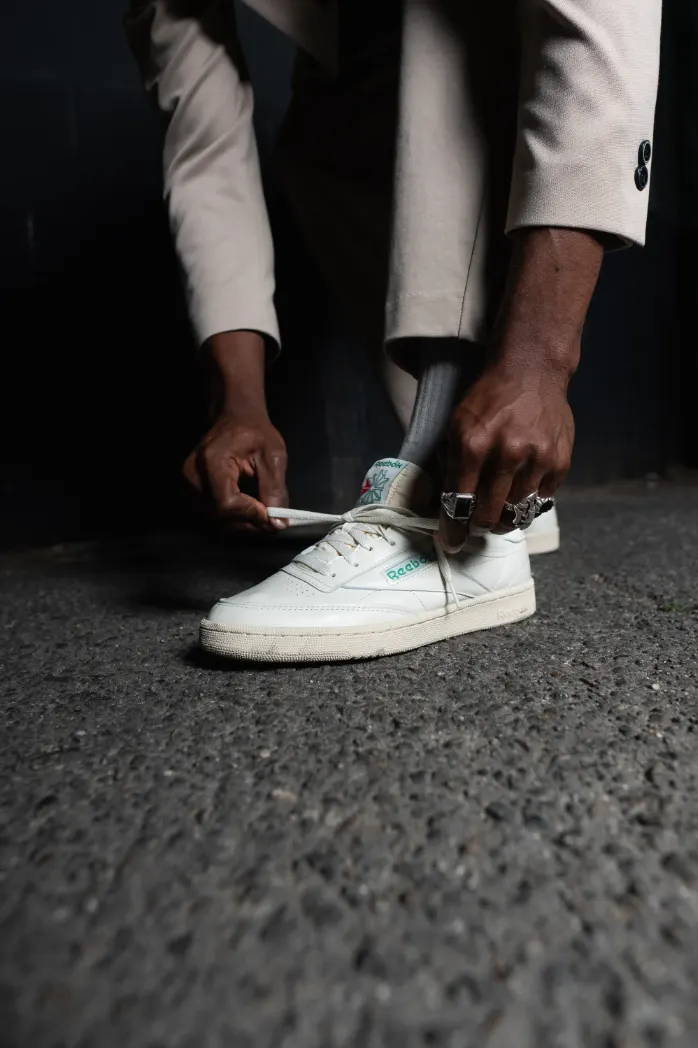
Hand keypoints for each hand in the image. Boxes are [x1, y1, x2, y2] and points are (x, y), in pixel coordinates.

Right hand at [183, 410, 288, 531]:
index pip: (226, 502)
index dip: (250, 514)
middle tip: (271, 521)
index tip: (271, 517)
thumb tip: (278, 522)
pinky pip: (210, 513)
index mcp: (212, 460)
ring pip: (213, 518)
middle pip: (218, 514)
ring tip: (261, 515)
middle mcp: (194, 474)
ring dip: (239, 523)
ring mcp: (189, 483)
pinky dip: (230, 518)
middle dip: (247, 522)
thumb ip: (275, 490)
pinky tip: (247, 512)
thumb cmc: (254, 432)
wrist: (235, 419)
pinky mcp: (190, 490)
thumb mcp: (273, 455)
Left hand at [439, 362, 573, 551]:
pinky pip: (541, 502)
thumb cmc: (488, 399)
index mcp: (474, 444)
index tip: (452, 542)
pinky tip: (520, 494)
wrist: (531, 371)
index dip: (453, 528)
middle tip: (477, 525)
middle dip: (480, 527)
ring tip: (499, 514)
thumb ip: (448, 465)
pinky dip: (528, 504)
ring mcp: (538, 458)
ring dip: (505, 519)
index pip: (460, 502)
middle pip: (490, 515)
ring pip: (517, 513)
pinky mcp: (560, 462)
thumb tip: (440, 505)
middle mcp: (507, 453)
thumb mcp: (456, 425)